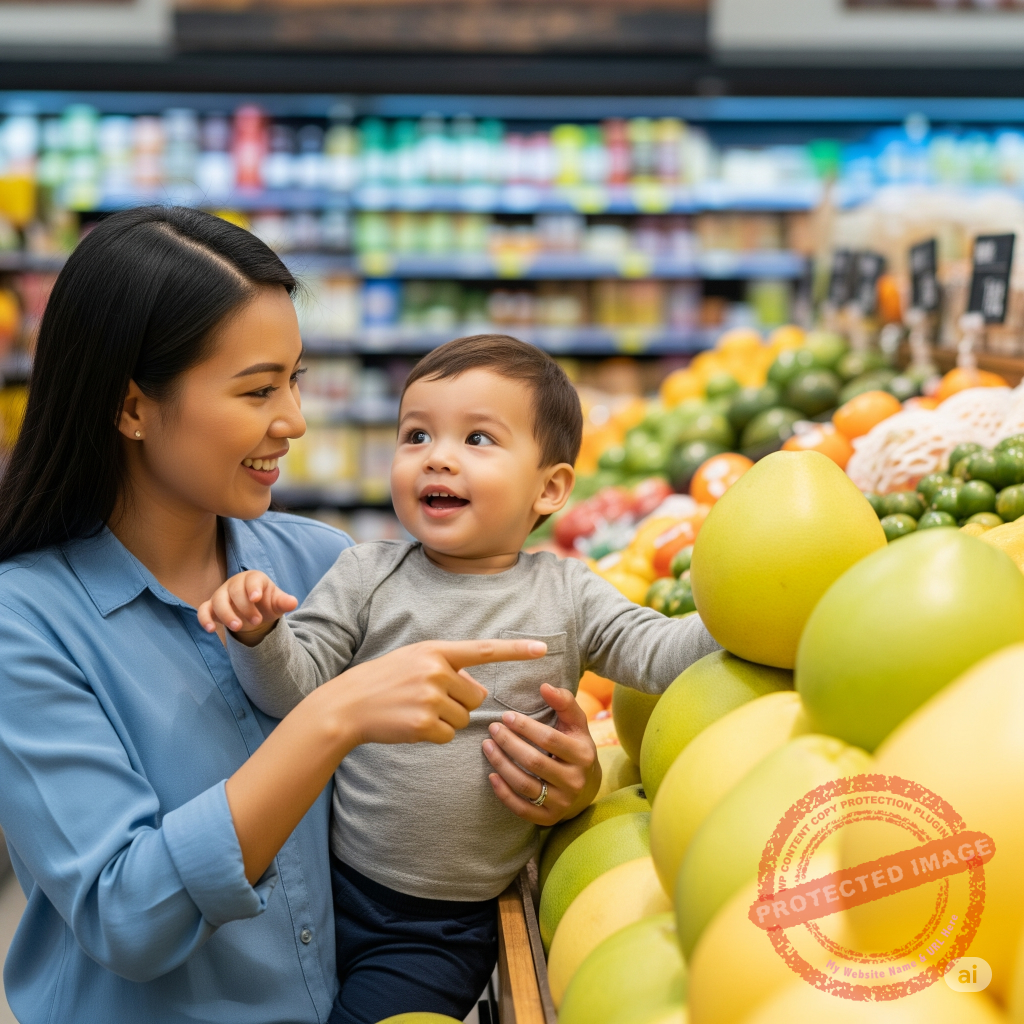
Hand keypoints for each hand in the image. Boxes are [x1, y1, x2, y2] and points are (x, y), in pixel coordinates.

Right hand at [197, 570, 297, 643]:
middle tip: (257, 621)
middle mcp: (235, 583)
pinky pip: (203, 610)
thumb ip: (283, 602)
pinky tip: (210, 629)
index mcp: (253, 578)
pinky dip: (204, 618)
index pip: (252, 579)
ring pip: (218, 600)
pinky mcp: (211, 606)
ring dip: (226, 614)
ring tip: (238, 627)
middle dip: (244, 607)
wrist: (255, 611)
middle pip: (234, 591)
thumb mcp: (277, 603)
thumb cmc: (267, 603)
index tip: (256, 598)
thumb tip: (293, 602)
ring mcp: (221, 594)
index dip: (253, 588)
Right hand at [330, 639, 547, 746]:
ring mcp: (430, 697)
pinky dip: (434, 735)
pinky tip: (412, 725)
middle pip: (477, 697)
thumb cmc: (385, 681)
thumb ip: (448, 667)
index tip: (543, 648)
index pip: (484, 650)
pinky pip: (448, 735)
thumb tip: (478, 690)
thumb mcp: (415, 661)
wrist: (348, 704)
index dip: (516, 650)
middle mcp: (436, 670)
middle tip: (429, 699)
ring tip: (416, 710)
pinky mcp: (424, 724)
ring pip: (464, 718)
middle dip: (461, 703)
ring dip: (446, 720)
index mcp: (437, 650)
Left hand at [483, 683, 601, 825]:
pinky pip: (521, 808)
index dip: (525, 727)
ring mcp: (562, 802)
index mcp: (583, 755)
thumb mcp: (576, 724)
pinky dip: (503, 793)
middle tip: (492, 729)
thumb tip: (545, 686)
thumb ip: (564, 702)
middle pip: (535, 763)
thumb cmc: (575, 746)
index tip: (506, 716)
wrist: (586, 787)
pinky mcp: (549, 818)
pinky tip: (491, 775)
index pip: (549, 740)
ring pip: (525, 785)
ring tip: (487, 746)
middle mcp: (575, 781)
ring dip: (501, 765)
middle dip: (509, 744)